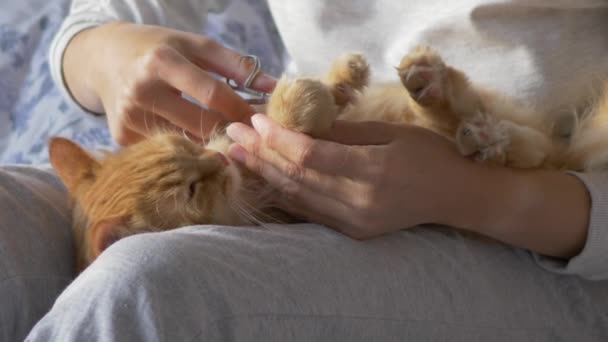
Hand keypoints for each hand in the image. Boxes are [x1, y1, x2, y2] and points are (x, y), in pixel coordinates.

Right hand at [63, 22, 275, 144]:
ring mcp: (129, 118)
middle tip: (252, 137)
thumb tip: (274, 87)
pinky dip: (187, 150)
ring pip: (186, 143)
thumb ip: (236, 65)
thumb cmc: (159, 49)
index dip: (242, 110)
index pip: (212, 94)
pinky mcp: (122, 137)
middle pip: (200, 124)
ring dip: (212, 144)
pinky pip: (167, 150)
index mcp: (162, 62)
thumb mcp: (195, 45)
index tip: (263, 121)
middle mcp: (141, 91)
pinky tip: (198, 144)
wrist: (104, 59)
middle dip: (231, 132)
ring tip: (230, 141)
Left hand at [225, 114, 473, 238]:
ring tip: (237, 157)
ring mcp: (355, 222)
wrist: (455, 198)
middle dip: (260, 155)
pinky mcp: (353, 232)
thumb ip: (346, 132)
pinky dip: (284, 195)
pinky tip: (264, 180)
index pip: (310, 156)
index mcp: (373, 170)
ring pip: (297, 197)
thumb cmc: (429, 156)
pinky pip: (310, 213)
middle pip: (296, 178)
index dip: (278, 138)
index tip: (255, 120)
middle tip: (232, 135)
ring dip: (264, 175)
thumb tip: (303, 125)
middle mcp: (359, 201)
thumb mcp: (392, 132)